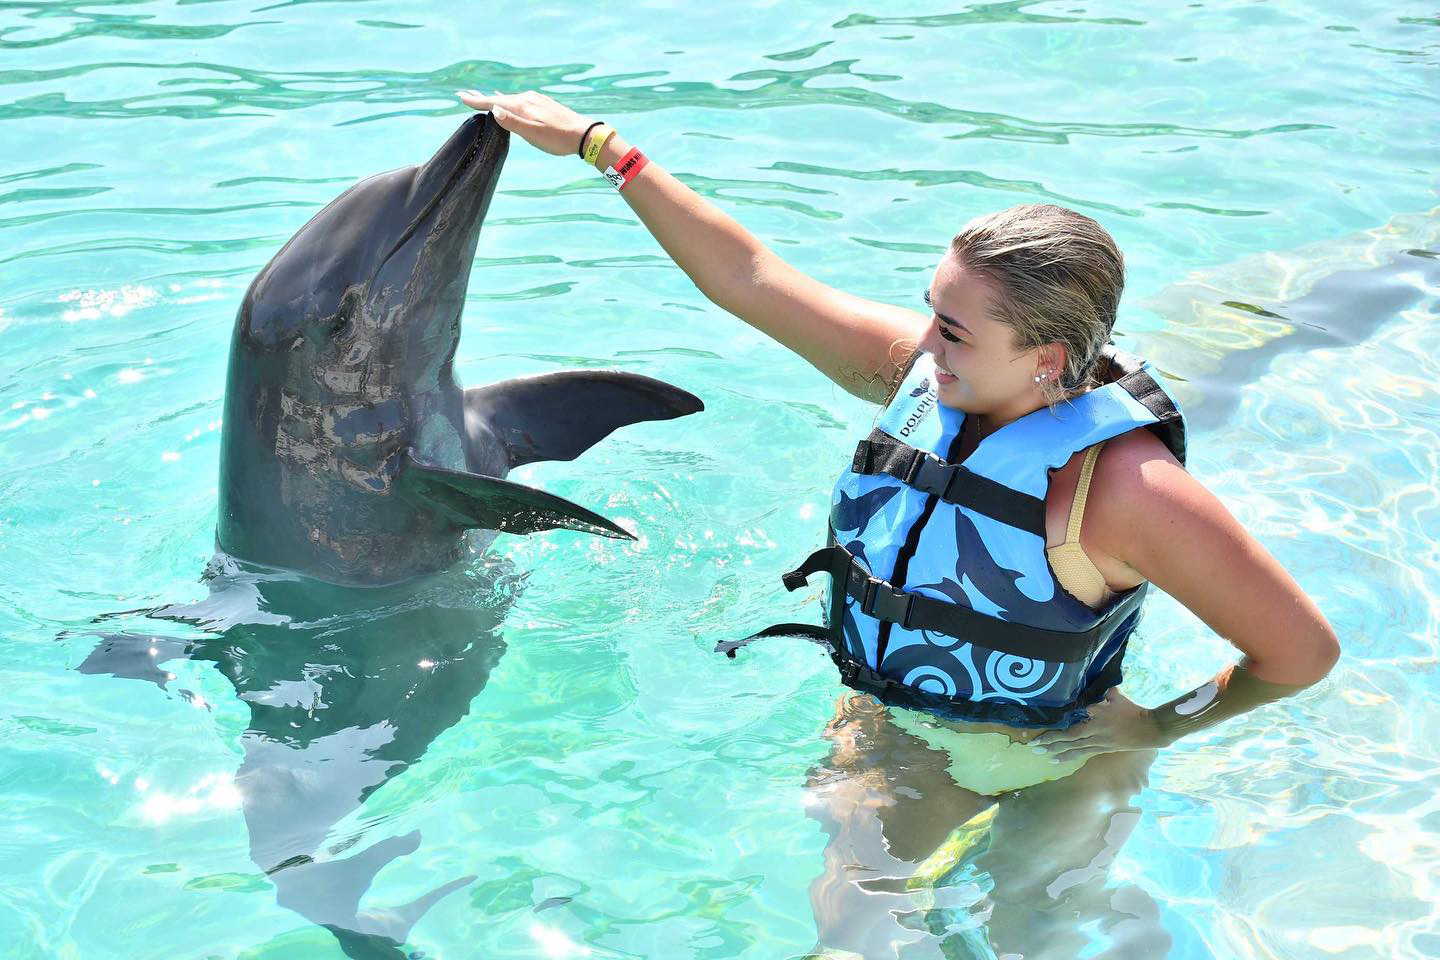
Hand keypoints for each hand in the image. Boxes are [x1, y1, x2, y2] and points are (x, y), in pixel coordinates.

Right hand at [456, 89, 593, 156]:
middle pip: (499, 98)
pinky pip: (520, 100)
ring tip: (484, 98)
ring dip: (495, 99)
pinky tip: (510, 102)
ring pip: (510, 99)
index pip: (494, 103)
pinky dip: (509, 101)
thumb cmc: (558, 138)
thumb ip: (513, 122)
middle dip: (483, 98)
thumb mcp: (533, 134)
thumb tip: (494, 110)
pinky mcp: (543, 104)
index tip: (461, 97)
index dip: (477, 101)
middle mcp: (527, 99)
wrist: (584, 134)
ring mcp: (536, 100)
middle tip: (466, 94)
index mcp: (522, 106)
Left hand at [1029, 688, 1165, 761]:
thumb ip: (1101, 692)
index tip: (1039, 739)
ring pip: (1076, 751)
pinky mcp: (1104, 749)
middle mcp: (1096, 736)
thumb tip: (1091, 682)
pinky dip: (1071, 756)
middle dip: (1051, 746)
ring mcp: (1100, 744)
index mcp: (1097, 723)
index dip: (1054, 737)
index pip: (1071, 732)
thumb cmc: (1133, 710)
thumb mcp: (1116, 697)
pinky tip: (1061, 759)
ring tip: (1044, 757)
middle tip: (1034, 749)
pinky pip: (1084, 753)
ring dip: (1059, 754)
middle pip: (1069, 743)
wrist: (1150, 729)